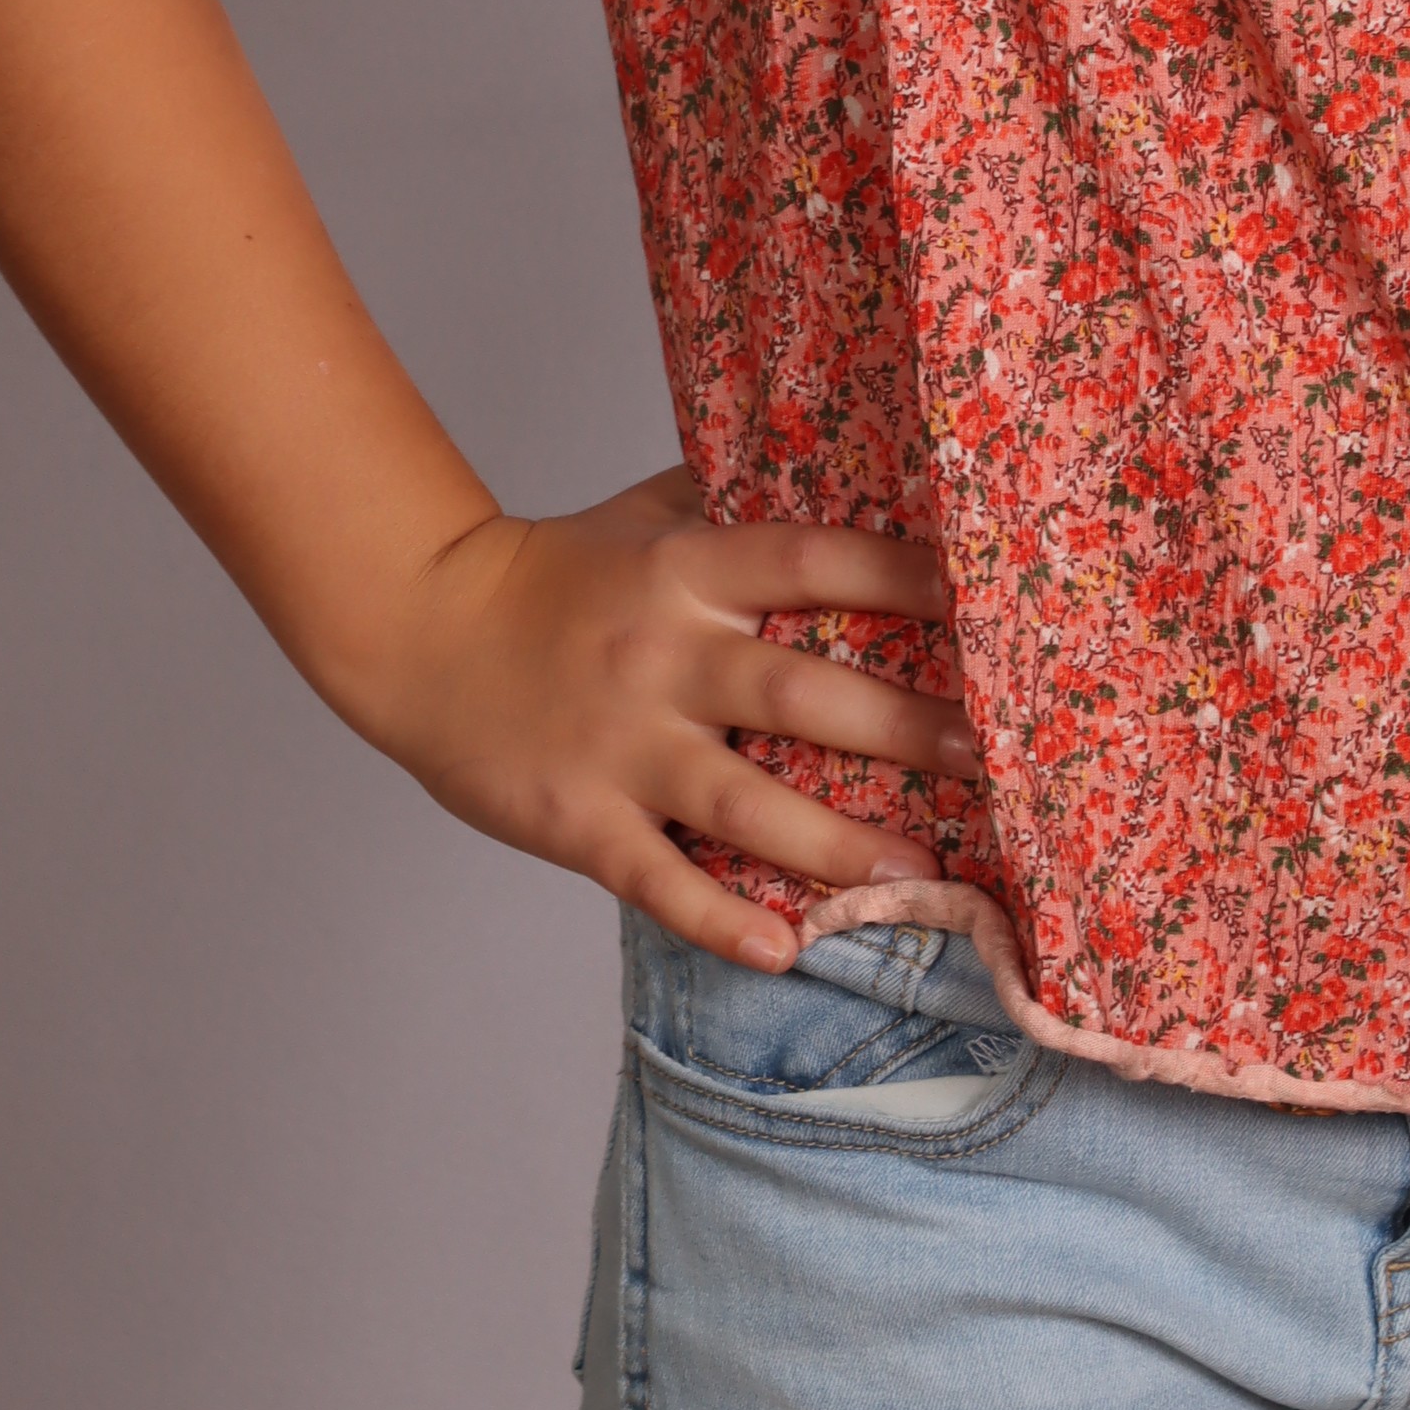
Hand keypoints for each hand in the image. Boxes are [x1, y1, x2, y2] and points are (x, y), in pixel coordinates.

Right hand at [356, 463, 974, 969]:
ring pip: (743, 801)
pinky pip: (658, 877)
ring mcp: (620, 743)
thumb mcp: (641, 517)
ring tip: (916, 875)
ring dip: (834, 844)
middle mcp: (663, 654)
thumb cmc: (548, 573)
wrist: (417, 630)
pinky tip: (783, 950)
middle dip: (903, 729)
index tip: (986, 602)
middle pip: (800, 693)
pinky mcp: (577, 818)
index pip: (813, 561)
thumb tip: (833, 460)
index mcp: (687, 570)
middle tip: (992, 759)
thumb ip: (728, 500)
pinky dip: (718, 919)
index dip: (901, 576)